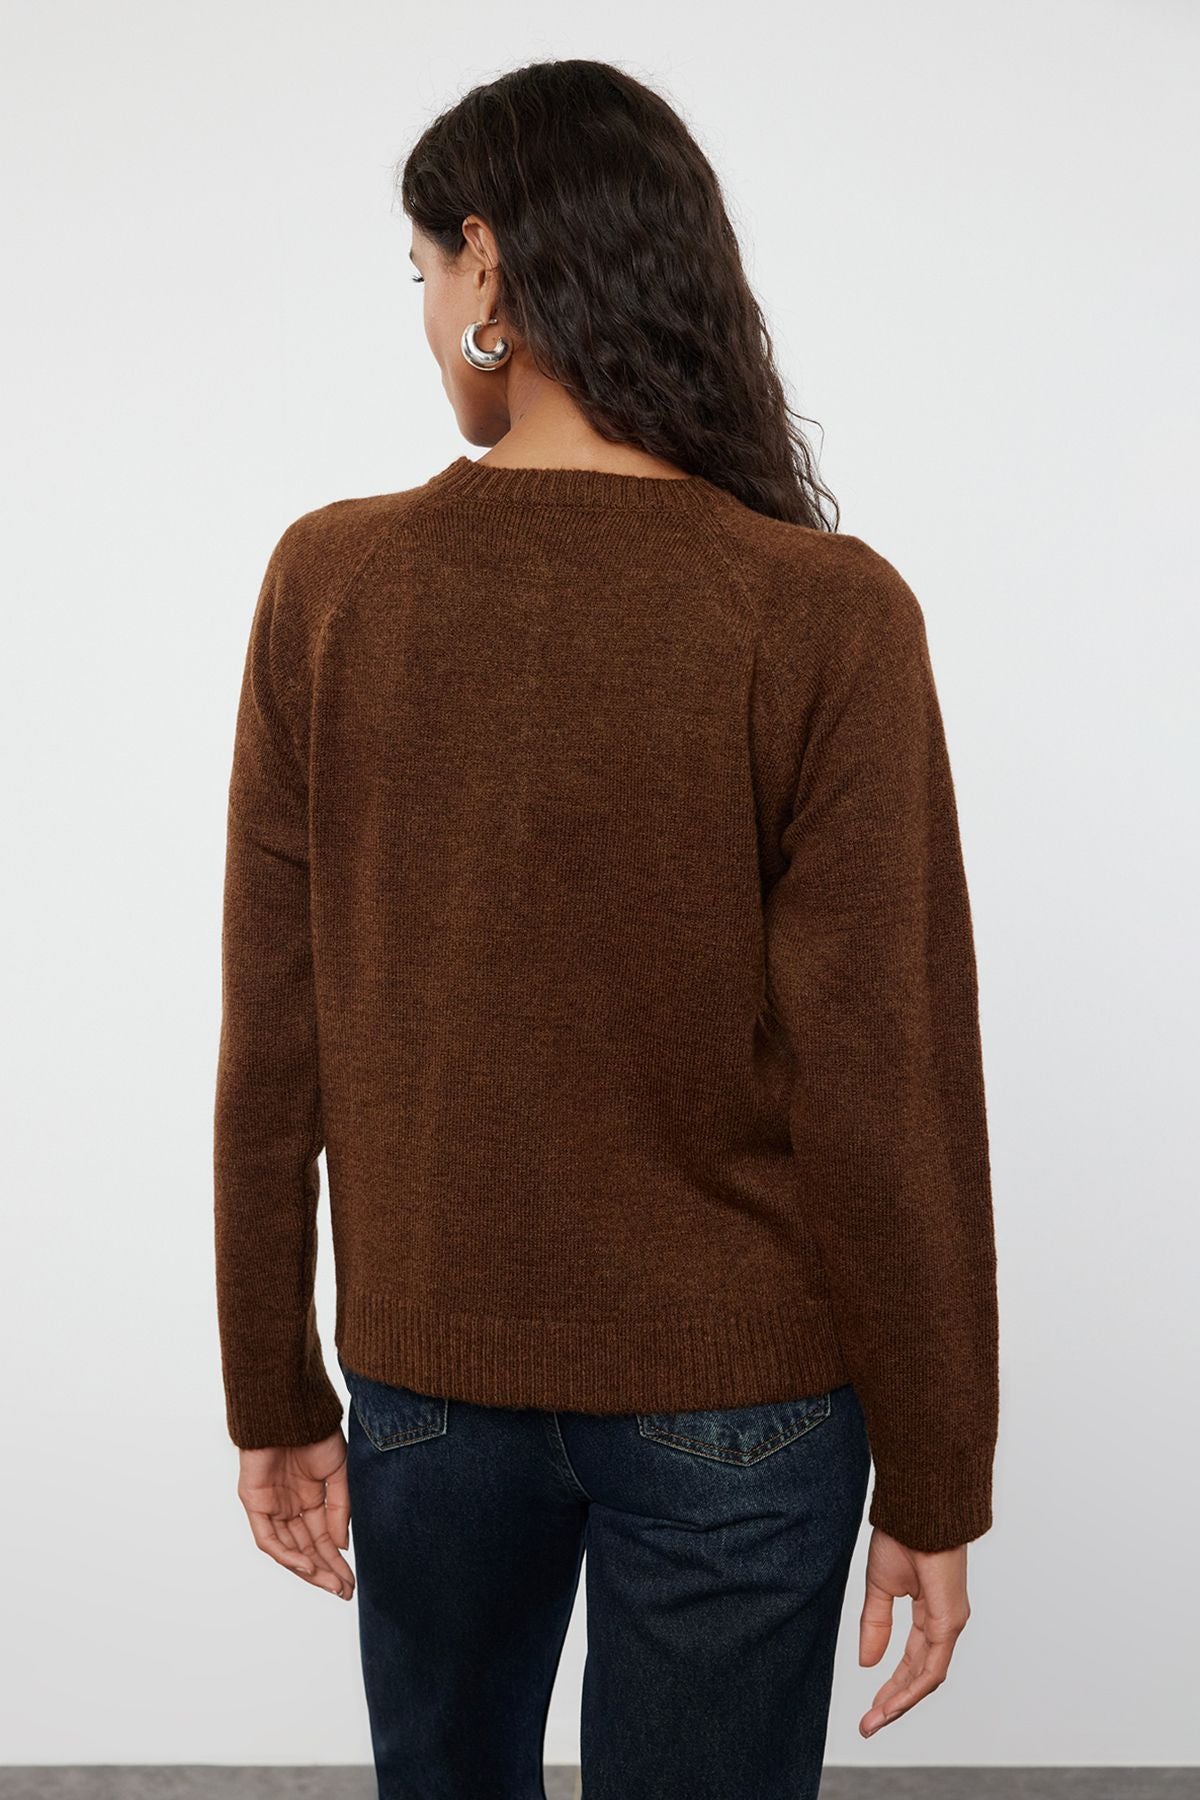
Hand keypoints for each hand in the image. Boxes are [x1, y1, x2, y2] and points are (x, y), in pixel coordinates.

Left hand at [236, 1430, 355, 1599]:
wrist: (290, 1407)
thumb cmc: (314, 1431)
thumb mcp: (338, 1471)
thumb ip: (340, 1508)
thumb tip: (341, 1546)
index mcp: (311, 1498)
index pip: (324, 1538)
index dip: (337, 1561)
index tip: (351, 1582)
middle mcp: (290, 1506)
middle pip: (307, 1548)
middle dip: (326, 1572)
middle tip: (344, 1592)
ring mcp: (272, 1506)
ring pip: (289, 1549)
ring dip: (309, 1569)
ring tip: (330, 1584)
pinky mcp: (255, 1503)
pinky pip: (269, 1538)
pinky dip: (287, 1554)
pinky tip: (307, 1565)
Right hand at [857, 1526, 970, 1735]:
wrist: (916, 1510)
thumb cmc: (903, 1535)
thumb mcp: (880, 1587)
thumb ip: (875, 1625)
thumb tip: (867, 1662)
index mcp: (929, 1613)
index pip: (912, 1660)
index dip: (892, 1684)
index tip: (870, 1707)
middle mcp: (943, 1623)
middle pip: (920, 1675)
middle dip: (894, 1701)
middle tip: (869, 1725)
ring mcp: (949, 1623)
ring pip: (928, 1677)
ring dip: (901, 1701)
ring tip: (875, 1720)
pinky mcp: (949, 1621)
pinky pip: (933, 1666)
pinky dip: (913, 1688)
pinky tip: (893, 1702)